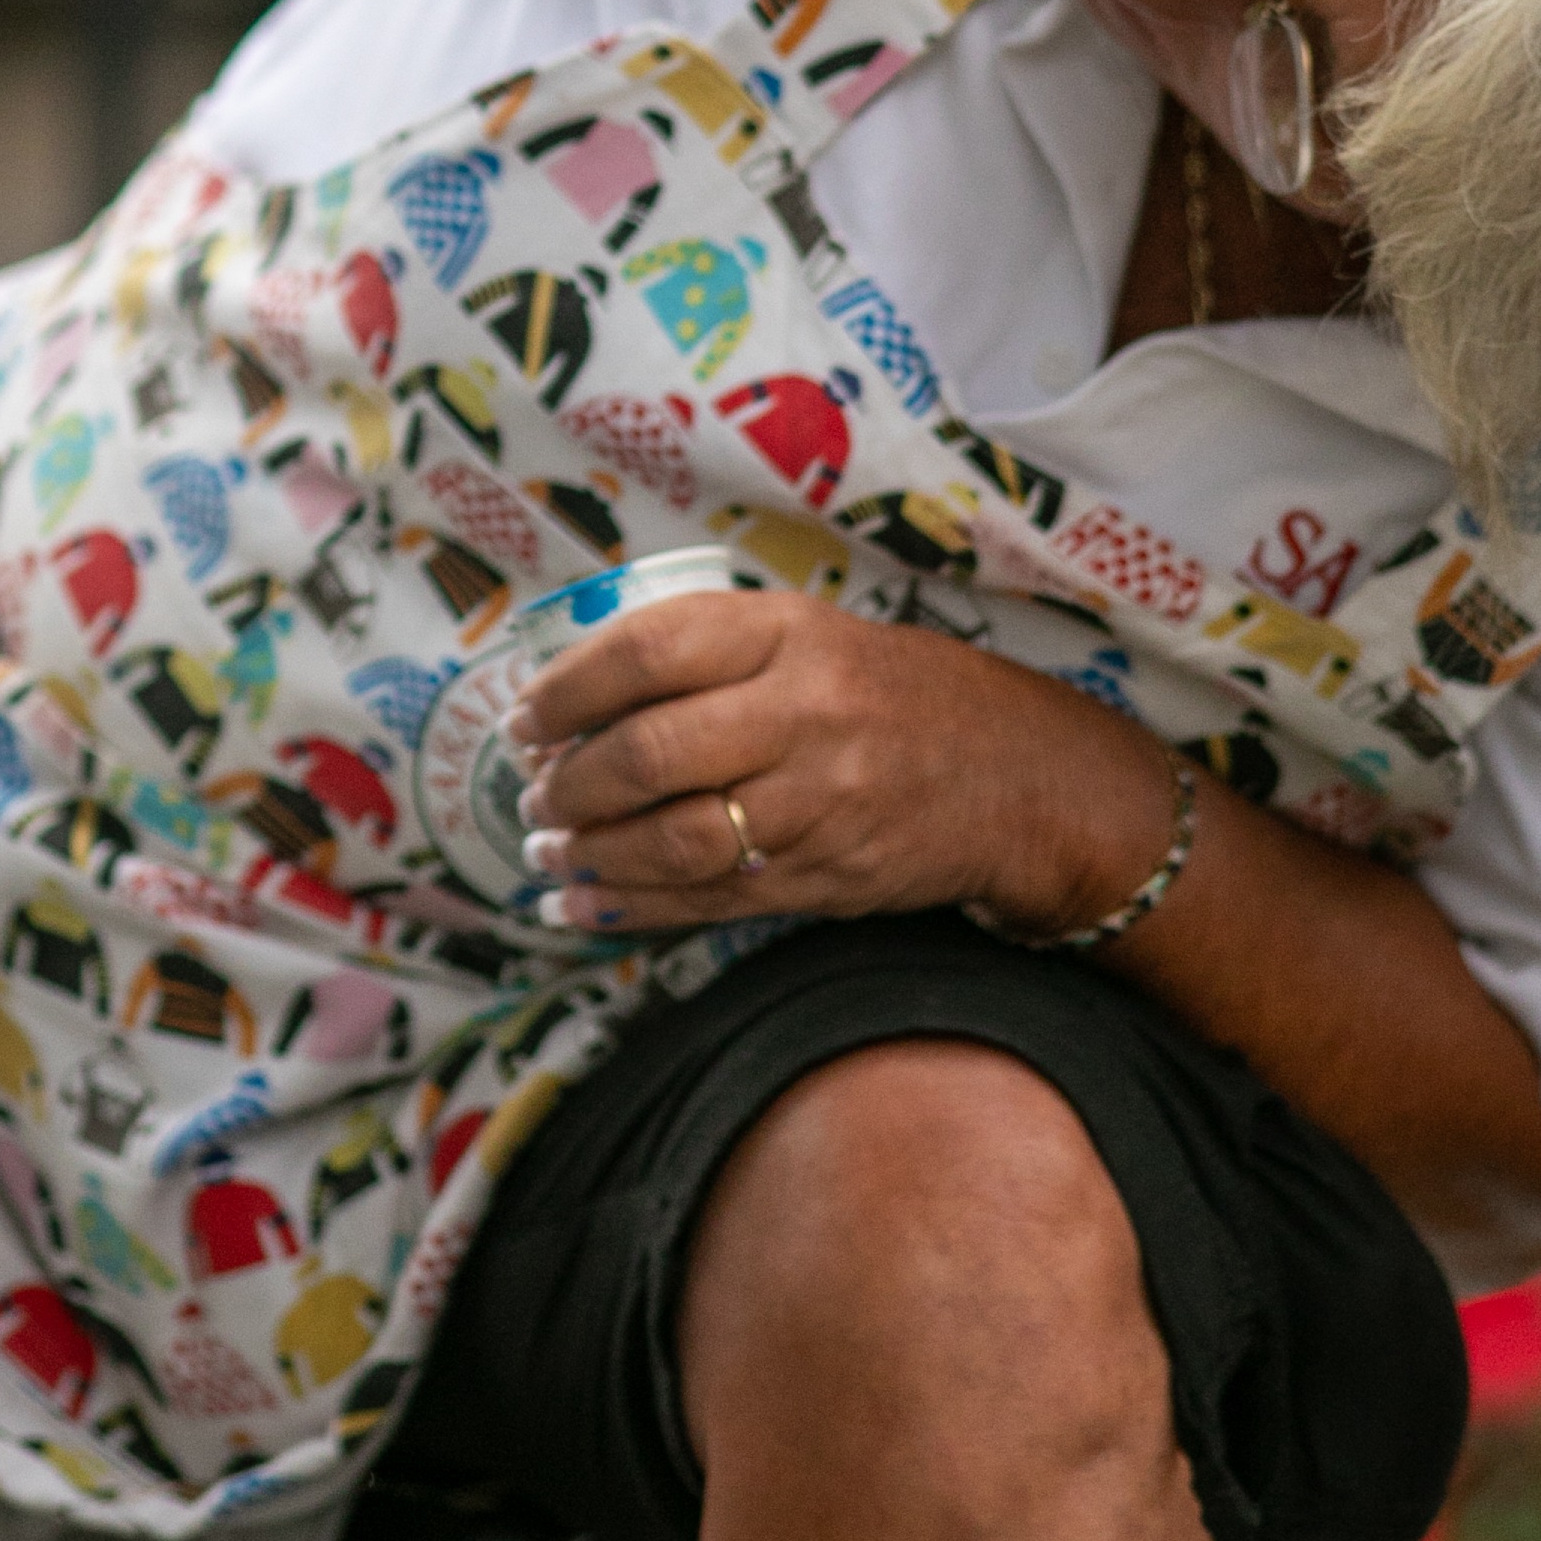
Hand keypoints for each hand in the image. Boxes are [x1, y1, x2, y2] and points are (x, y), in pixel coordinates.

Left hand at [504, 593, 1185, 940]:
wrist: (1018, 776)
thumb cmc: (889, 694)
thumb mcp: (806, 637)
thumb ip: (703, 654)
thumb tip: (567, 699)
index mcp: (788, 634)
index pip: (648, 651)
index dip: (566, 689)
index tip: (522, 718)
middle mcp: (805, 714)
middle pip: (651, 754)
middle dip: (568, 784)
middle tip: (533, 795)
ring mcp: (818, 803)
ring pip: (673, 838)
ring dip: (591, 853)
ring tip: (548, 850)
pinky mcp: (824, 876)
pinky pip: (708, 899)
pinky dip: (633, 906)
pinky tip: (587, 902)